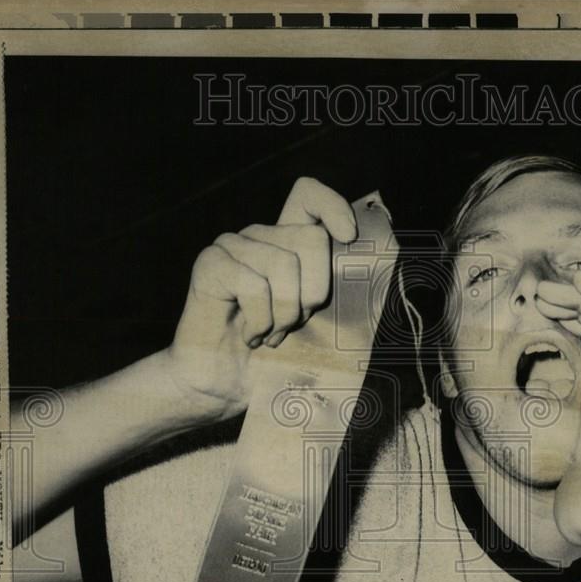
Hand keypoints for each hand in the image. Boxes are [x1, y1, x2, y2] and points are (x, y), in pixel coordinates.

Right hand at [160, 177, 356, 424]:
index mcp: (286, 243)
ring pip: (284, 264)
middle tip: (293, 324)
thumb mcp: (315, 322)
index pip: (307, 196)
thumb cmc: (273, 356)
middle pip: (311, 238)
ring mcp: (232, 246)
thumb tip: (370, 271)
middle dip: (314, 292)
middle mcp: (259, 236)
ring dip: (284, 314)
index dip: (332, 207)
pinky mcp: (210, 263)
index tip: (347, 238)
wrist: (225, 385)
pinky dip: (259, 321)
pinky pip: (253, 284)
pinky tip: (249, 336)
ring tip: (270, 334)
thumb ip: (331, 290)